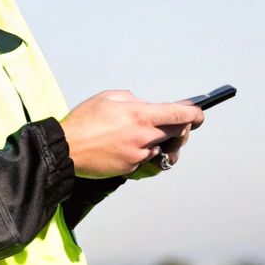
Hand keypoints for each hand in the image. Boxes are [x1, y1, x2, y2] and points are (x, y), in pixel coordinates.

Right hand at [60, 90, 204, 178]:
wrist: (65, 149)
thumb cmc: (83, 122)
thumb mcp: (108, 97)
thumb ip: (133, 99)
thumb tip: (145, 105)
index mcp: (141, 115)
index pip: (180, 114)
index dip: (195, 113)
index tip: (199, 113)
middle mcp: (144, 136)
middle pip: (177, 132)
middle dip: (179, 127)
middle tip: (173, 123)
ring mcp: (139, 154)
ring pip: (161, 147)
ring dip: (157, 141)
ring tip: (139, 135)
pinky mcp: (131, 167)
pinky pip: (145, 159)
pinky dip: (140, 152)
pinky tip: (122, 146)